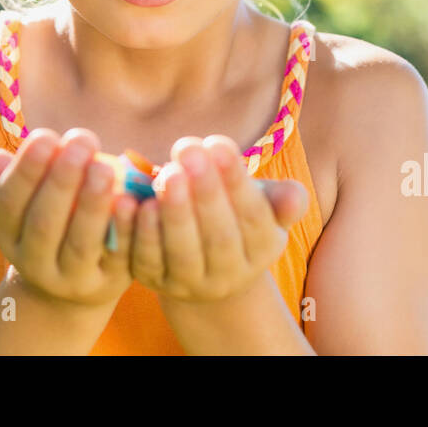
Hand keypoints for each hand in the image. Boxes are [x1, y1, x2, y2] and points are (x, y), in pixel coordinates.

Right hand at [0, 128, 138, 309]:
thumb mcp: (24, 200)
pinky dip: (124, 230)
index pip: (10, 203)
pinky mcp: (109, 282)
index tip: (47, 136)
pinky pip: (117, 258)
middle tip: (82, 142)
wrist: (74, 279)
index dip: (26, 170)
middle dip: (61, 181)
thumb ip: (10, 175)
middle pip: (44, 224)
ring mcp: (72, 278)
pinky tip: (130, 201)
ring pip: (80, 245)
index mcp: (8, 234)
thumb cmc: (49, 217)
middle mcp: (34, 262)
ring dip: (91, 204)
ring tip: (104, 167)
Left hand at [130, 134, 308, 303]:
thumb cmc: (236, 214)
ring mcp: (189, 283)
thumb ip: (283, 199)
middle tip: (189, 150)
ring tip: (167, 174)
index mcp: (263, 249)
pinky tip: (135, 203)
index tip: (218, 143)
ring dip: (174, 213)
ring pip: (183, 252)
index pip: (253, 217)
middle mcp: (229, 274)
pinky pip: (145, 260)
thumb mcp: (265, 204)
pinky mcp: (154, 282)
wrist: (203, 261)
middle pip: (219, 236)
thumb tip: (293, 198)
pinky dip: (138, 233)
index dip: (236, 181)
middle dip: (204, 191)